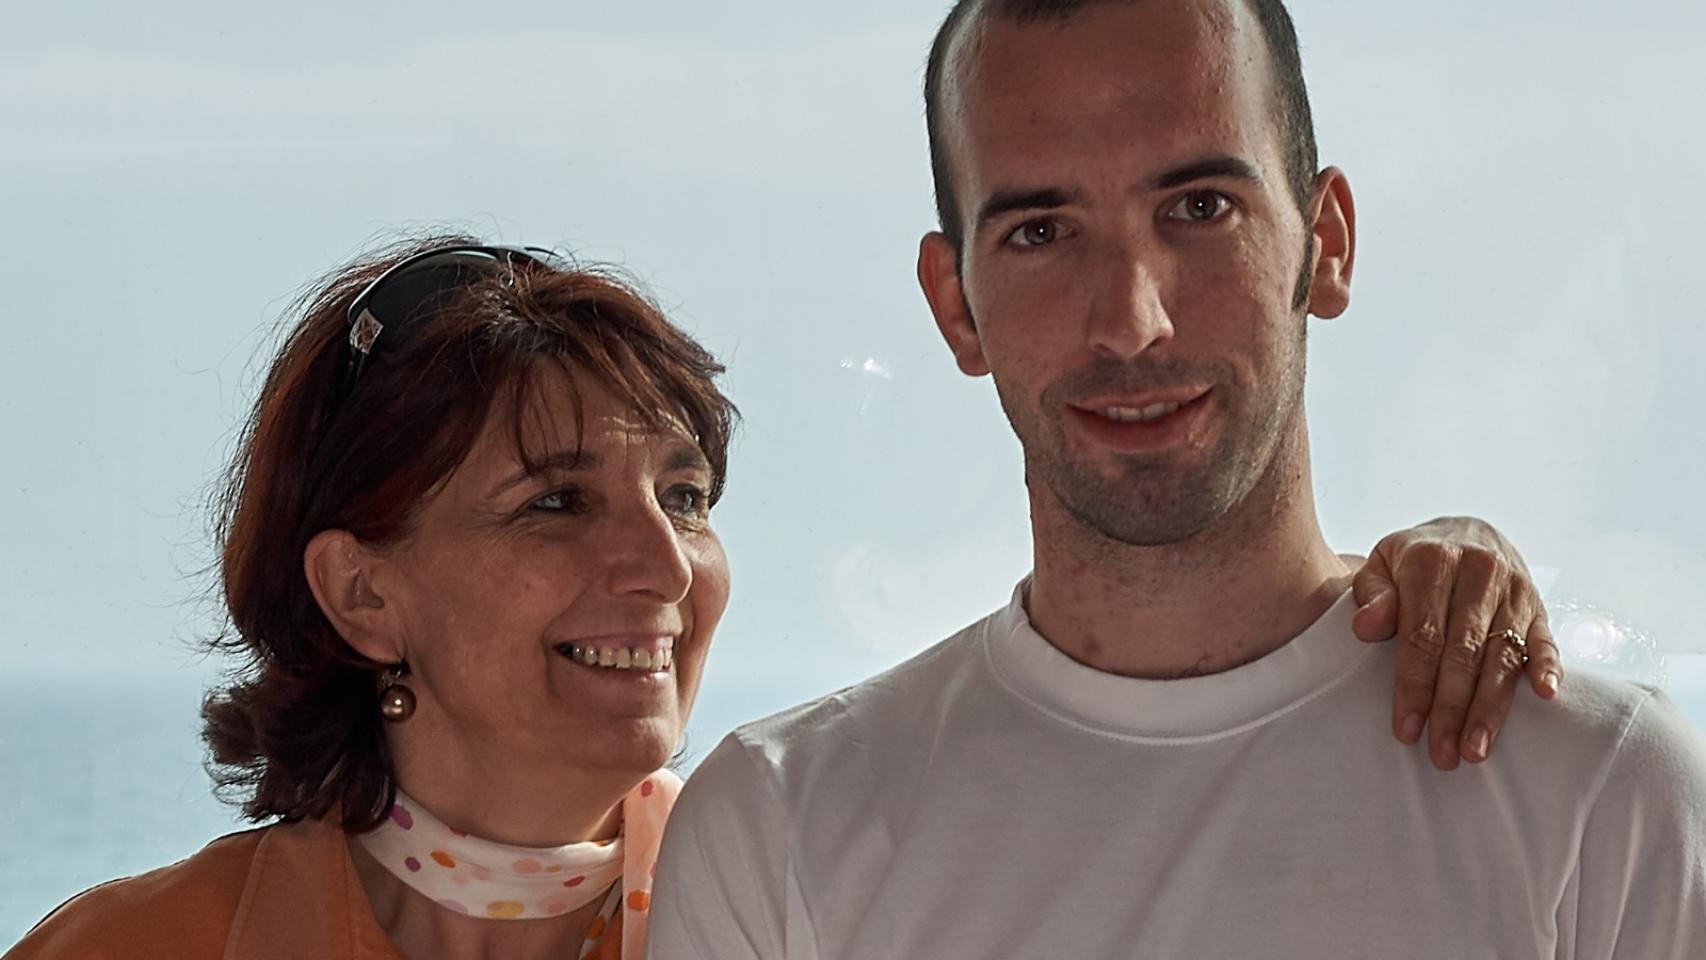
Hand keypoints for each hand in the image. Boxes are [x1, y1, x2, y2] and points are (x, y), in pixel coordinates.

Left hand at [1349, 516, 1562, 770]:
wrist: (1461, 530)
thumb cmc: (1411, 560)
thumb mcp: (1380, 565)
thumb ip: (1373, 595)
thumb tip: (1365, 627)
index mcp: (1434, 559)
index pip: (1423, 634)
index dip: (1414, 684)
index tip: (1406, 727)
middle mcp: (1480, 571)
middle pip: (1464, 652)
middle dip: (1451, 708)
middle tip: (1441, 754)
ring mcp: (1515, 589)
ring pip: (1502, 656)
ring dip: (1490, 707)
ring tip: (1475, 750)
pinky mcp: (1539, 605)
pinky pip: (1546, 640)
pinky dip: (1548, 667)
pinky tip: (1545, 696)